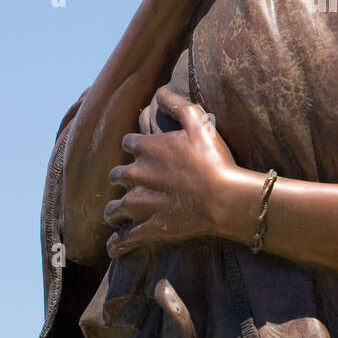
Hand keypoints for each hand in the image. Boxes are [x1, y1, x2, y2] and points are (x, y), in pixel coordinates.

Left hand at [103, 88, 240, 257]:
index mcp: (146, 149)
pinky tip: (114, 247)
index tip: (140, 151)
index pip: (127, 144)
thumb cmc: (212, 159)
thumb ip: (177, 105)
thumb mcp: (199, 123)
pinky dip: (117, 244)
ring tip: (116, 215)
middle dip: (121, 179)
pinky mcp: (148, 227)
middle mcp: (136, 175)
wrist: (222, 197)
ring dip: (114, 211)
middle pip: (117, 176)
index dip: (134, 147)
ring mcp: (140, 204)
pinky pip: (125, 239)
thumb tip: (160, 90)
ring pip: (115, 209)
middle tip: (129, 184)